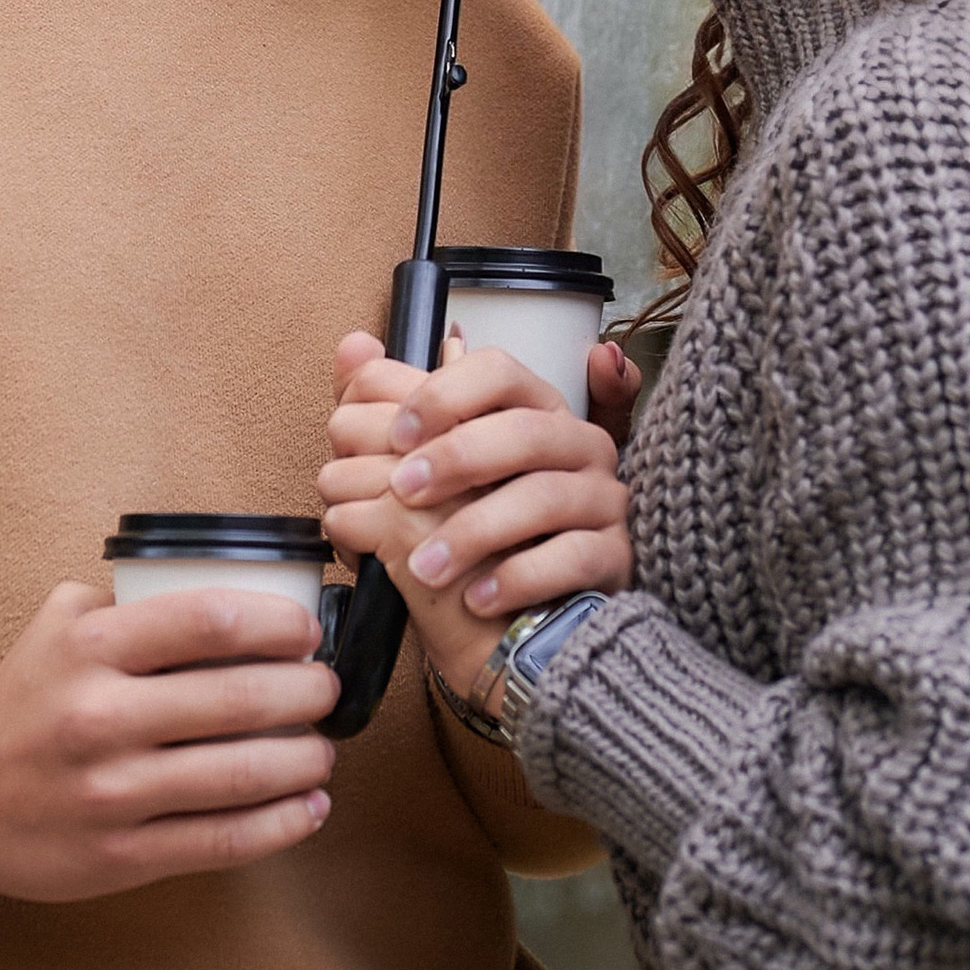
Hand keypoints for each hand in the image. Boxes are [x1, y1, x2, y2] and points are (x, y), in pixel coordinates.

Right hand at [0, 581, 337, 900]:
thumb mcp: (59, 623)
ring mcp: (111, 793)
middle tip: (328, 689)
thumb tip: (234, 586)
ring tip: (324, 748)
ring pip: (242, 774)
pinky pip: (222, 840)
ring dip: (306, 760)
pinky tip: (311, 806)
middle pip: (239, 698)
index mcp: (90, 648)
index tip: (307, 631)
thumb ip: (132, 598)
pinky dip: (283, 823)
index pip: (209, 620)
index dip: (279, 623)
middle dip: (307, 692)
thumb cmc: (25, 701)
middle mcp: (101, 717)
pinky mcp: (120, 856)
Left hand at [318, 331, 634, 705]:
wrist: (523, 622)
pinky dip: (518, 578)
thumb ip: (391, 408)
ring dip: (474, 531)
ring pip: (545, 496)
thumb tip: (353, 348)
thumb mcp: (433, 470)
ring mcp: (603, 500)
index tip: (397, 434)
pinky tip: (476, 599)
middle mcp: (578, 445)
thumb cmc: (478, 534)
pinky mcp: (615, 556)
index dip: (445, 394)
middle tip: (401, 491)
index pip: (498, 371)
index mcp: (535, 409)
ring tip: (424, 566)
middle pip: (525, 430)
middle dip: (456, 458)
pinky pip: (573, 557)